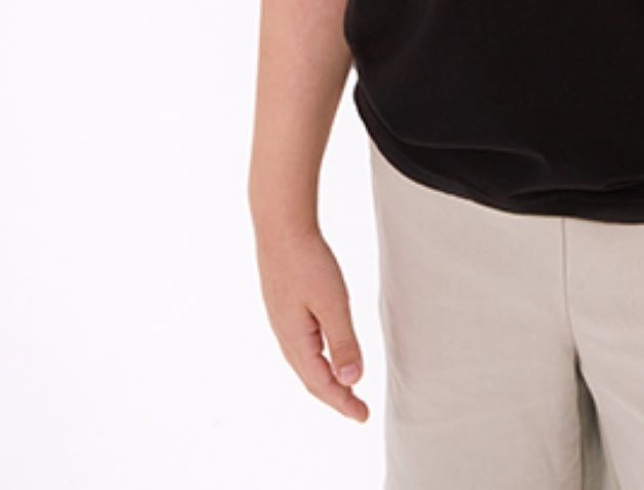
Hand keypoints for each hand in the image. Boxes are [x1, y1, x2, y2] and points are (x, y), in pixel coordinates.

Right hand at [254, 224, 368, 421]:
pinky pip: (301, 346)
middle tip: (357, 409)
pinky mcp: (284, 308)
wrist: (281, 227)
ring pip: (305, 363)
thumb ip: (343, 342)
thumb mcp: (332, 303)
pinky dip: (317, 359)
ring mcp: (282, 322)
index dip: (343, 402)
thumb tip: (352, 380)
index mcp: (296, 340)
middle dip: (335, 396)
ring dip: (325, 379)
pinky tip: (325, 353)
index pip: (321, 383)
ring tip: (345, 388)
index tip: (363, 416)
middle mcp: (285, 336)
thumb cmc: (307, 261)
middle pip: (311, 378)